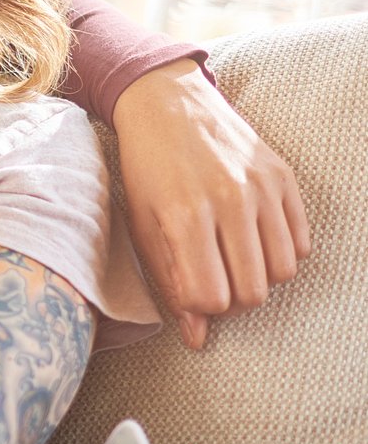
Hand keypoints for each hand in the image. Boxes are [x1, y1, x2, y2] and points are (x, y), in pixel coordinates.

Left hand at [113, 57, 310, 346]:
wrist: (167, 104)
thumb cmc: (146, 171)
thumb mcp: (143, 226)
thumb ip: (170, 283)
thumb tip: (196, 339)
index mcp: (184, 216)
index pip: (213, 298)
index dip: (201, 306)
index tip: (190, 290)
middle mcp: (229, 201)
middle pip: (253, 293)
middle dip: (232, 298)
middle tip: (212, 276)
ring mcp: (261, 187)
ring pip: (283, 273)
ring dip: (258, 277)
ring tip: (231, 257)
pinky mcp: (284, 176)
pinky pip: (301, 243)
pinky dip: (280, 252)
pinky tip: (252, 237)